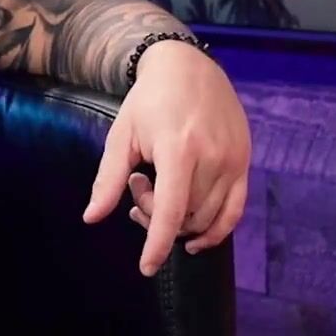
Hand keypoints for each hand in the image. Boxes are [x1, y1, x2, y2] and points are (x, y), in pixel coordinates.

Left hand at [81, 41, 250, 276]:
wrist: (188, 67)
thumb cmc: (148, 101)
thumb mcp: (122, 135)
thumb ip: (109, 179)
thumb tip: (91, 218)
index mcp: (179, 149)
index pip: (172, 211)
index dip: (157, 244)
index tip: (147, 268)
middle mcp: (212, 158)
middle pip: (187, 217)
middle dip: (157, 218)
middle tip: (138, 189)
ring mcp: (233, 161)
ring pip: (208, 218)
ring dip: (181, 221)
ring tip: (158, 189)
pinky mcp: (245, 162)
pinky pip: (234, 211)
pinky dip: (216, 230)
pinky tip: (195, 237)